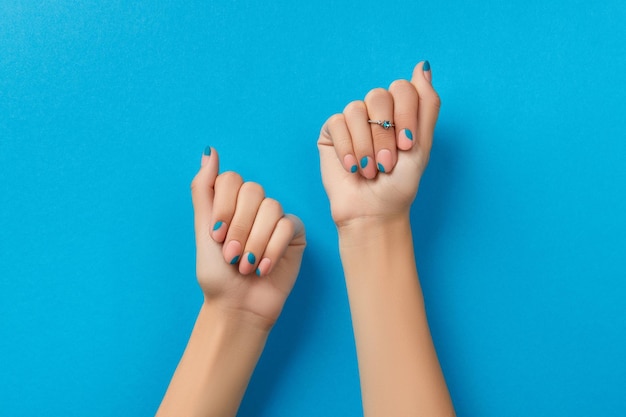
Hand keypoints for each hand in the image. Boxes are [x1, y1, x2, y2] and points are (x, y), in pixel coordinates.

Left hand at [191, 148, 305, 328]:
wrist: (238, 306)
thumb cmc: (217, 274)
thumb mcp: (203, 230)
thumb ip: (204, 190)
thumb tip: (209, 151)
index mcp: (231, 202)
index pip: (232, 179)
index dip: (224, 207)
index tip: (216, 235)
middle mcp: (254, 206)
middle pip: (253, 192)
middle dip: (239, 228)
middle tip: (231, 256)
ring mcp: (276, 218)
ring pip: (272, 208)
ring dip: (255, 242)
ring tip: (246, 266)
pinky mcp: (295, 234)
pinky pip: (288, 226)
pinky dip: (272, 249)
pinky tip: (263, 268)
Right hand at [317, 62, 439, 226]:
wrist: (374, 211)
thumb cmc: (399, 184)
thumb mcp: (422, 145)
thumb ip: (427, 104)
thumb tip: (422, 65)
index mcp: (400, 111)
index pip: (403, 89)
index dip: (405, 117)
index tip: (407, 146)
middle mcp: (376, 111)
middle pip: (378, 96)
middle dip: (384, 135)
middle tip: (387, 164)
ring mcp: (353, 120)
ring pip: (356, 110)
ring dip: (365, 147)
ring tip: (370, 170)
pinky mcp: (331, 132)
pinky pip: (337, 123)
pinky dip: (347, 149)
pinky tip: (352, 168)